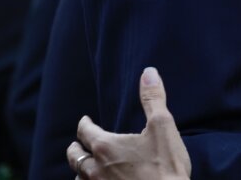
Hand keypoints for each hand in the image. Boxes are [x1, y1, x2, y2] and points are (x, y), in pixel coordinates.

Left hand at [67, 67, 191, 179]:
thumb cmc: (166, 167)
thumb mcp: (163, 126)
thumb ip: (153, 98)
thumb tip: (148, 72)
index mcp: (106, 147)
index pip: (85, 131)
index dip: (84, 124)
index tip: (86, 120)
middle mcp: (95, 169)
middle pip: (74, 155)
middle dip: (76, 146)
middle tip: (79, 142)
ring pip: (78, 176)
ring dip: (80, 169)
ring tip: (86, 165)